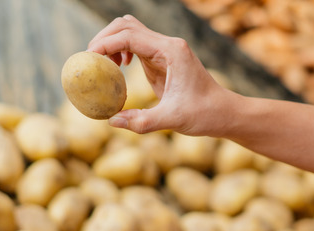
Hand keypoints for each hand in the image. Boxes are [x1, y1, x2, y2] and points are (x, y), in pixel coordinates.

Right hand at [87, 15, 230, 134]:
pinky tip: (118, 68)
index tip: (89, 59)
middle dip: (104, 39)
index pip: (130, 35)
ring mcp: (165, 50)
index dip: (105, 44)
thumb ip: (142, 122)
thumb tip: (112, 121)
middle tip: (90, 61)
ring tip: (103, 66)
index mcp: (171, 51)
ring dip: (112, 43)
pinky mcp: (162, 59)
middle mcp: (167, 45)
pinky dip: (121, 51)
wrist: (224, 113)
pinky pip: (135, 46)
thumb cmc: (204, 114)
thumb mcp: (172, 120)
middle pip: (126, 25)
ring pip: (130, 32)